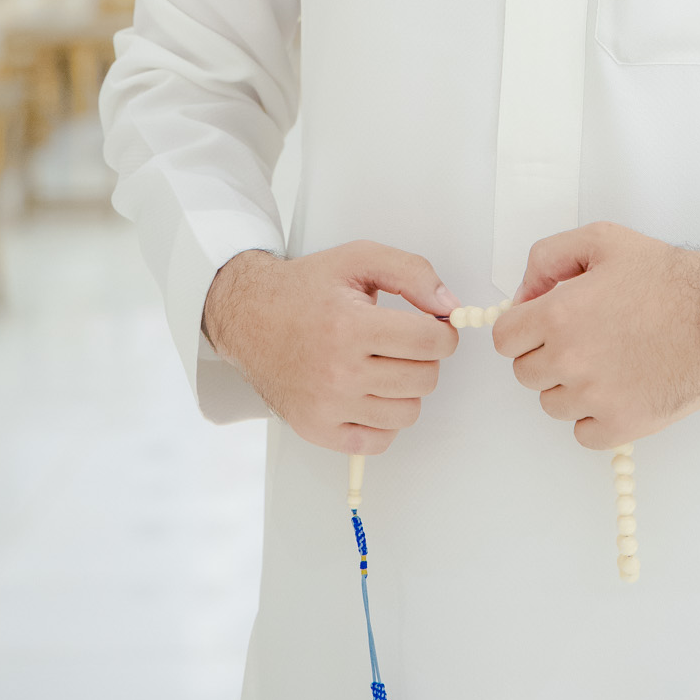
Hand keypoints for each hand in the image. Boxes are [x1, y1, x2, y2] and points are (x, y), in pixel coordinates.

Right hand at [202, 243, 459, 455]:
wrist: (249, 316)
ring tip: (384, 366)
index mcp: (350, 326)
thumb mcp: (359, 259)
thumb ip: (412, 273)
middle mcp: (338, 371)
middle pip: (424, 379)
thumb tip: (450, 306)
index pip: (429, 343)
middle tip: (402, 343)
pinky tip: (370, 393)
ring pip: (408, 412)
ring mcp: (327, 406)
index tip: (433, 327)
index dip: (443, 332)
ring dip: (406, 388)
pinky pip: (379, 441)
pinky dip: (384, 420)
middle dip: (425, 358)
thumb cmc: (305, 288)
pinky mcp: (318, 429)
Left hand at [493, 222, 699, 449]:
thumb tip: (522, 296)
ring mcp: (596, 396)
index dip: (523, 330)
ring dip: (570, 387)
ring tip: (606, 362)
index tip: (545, 326)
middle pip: (526, 373)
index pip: (506, 340)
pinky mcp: (623, 424)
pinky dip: (594, 418)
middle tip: (583, 339)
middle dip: (546, 355)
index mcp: (558, 314)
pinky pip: (583, 433)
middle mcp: (570, 359)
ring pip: (552, 404)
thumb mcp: (602, 240)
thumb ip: (548, 259)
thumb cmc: (666, 275)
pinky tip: (617, 390)